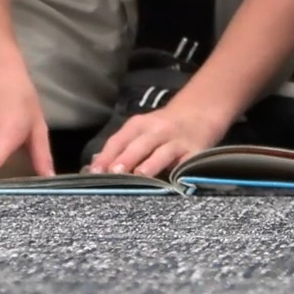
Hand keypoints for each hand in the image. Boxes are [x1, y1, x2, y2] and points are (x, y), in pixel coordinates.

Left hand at [84, 104, 228, 177]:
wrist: (200, 111)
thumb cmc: (163, 126)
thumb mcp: (140, 129)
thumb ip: (120, 146)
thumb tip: (94, 166)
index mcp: (139, 125)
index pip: (119, 140)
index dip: (106, 156)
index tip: (93, 172)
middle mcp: (157, 131)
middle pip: (140, 145)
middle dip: (127, 158)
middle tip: (114, 173)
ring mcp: (177, 142)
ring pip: (162, 153)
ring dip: (151, 164)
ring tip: (140, 175)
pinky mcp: (195, 152)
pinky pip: (186, 162)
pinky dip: (179, 171)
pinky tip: (171, 181)